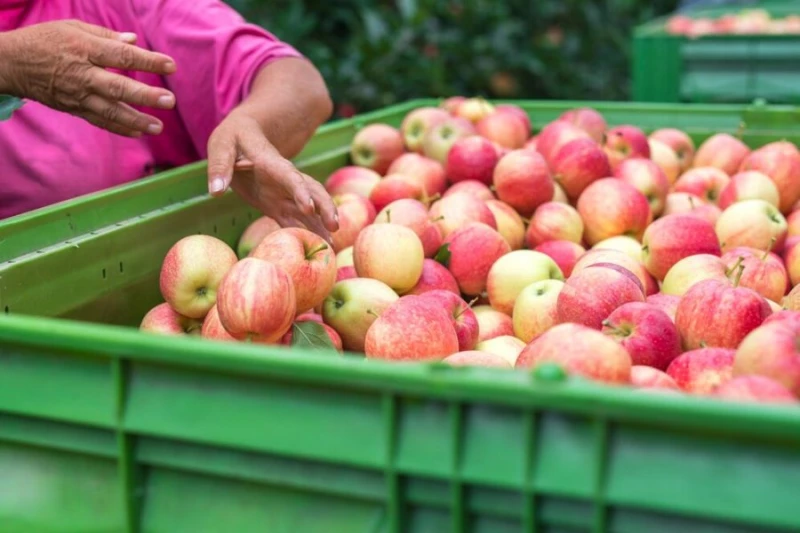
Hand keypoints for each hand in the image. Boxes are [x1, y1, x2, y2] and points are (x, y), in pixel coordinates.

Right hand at [0, 19, 176, 136]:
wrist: (11, 64)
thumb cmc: (44, 41)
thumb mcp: (73, 28)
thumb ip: (105, 36)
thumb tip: (133, 41)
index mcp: (84, 49)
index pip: (121, 56)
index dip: (148, 61)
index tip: (170, 66)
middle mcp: (83, 75)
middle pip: (118, 88)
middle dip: (145, 96)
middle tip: (169, 101)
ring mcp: (78, 95)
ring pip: (110, 111)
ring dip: (136, 120)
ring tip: (158, 127)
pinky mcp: (74, 108)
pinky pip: (99, 120)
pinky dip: (118, 128)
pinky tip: (137, 132)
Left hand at [207, 110, 338, 242]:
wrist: (244, 136)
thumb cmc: (233, 138)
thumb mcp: (222, 144)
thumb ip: (220, 166)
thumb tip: (215, 191)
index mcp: (272, 163)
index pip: (291, 177)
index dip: (301, 192)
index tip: (309, 209)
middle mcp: (285, 179)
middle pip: (312, 191)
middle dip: (324, 208)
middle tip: (334, 227)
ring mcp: (284, 193)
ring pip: (309, 208)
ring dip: (321, 224)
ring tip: (333, 245)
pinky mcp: (278, 205)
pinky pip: (295, 220)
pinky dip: (307, 232)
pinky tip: (320, 246)